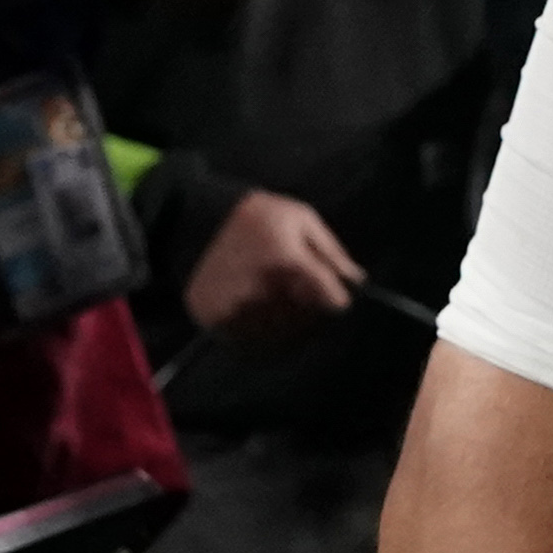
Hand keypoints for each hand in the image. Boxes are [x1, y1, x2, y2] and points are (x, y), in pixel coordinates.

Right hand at [187, 186, 364, 335]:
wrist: (195, 220)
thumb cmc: (256, 216)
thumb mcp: (300, 218)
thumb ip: (331, 251)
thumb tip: (357, 280)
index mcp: (289, 261)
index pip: (332, 300)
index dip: (338, 301)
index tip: (337, 299)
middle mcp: (264, 289)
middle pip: (307, 319)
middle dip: (310, 308)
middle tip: (299, 291)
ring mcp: (237, 308)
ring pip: (278, 330)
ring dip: (283, 319)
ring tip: (273, 294)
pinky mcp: (213, 319)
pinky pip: (247, 336)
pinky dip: (255, 325)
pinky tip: (251, 304)